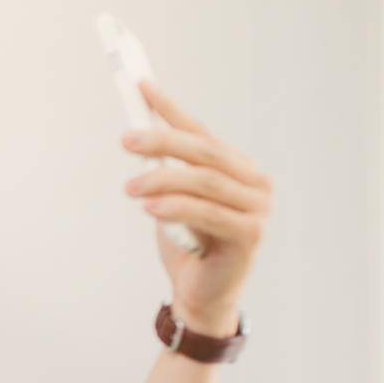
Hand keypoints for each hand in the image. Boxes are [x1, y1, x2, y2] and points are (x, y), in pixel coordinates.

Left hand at [120, 79, 272, 334]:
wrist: (200, 296)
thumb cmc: (186, 246)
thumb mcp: (170, 201)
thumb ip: (164, 171)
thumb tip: (135, 134)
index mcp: (235, 168)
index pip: (200, 131)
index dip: (170, 109)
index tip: (140, 86)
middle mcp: (253, 182)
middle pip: (204, 152)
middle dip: (163, 141)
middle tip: (126, 139)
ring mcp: (257, 208)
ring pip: (206, 182)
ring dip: (163, 179)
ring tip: (128, 187)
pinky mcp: (250, 235)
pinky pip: (209, 215)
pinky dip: (177, 208)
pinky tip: (149, 209)